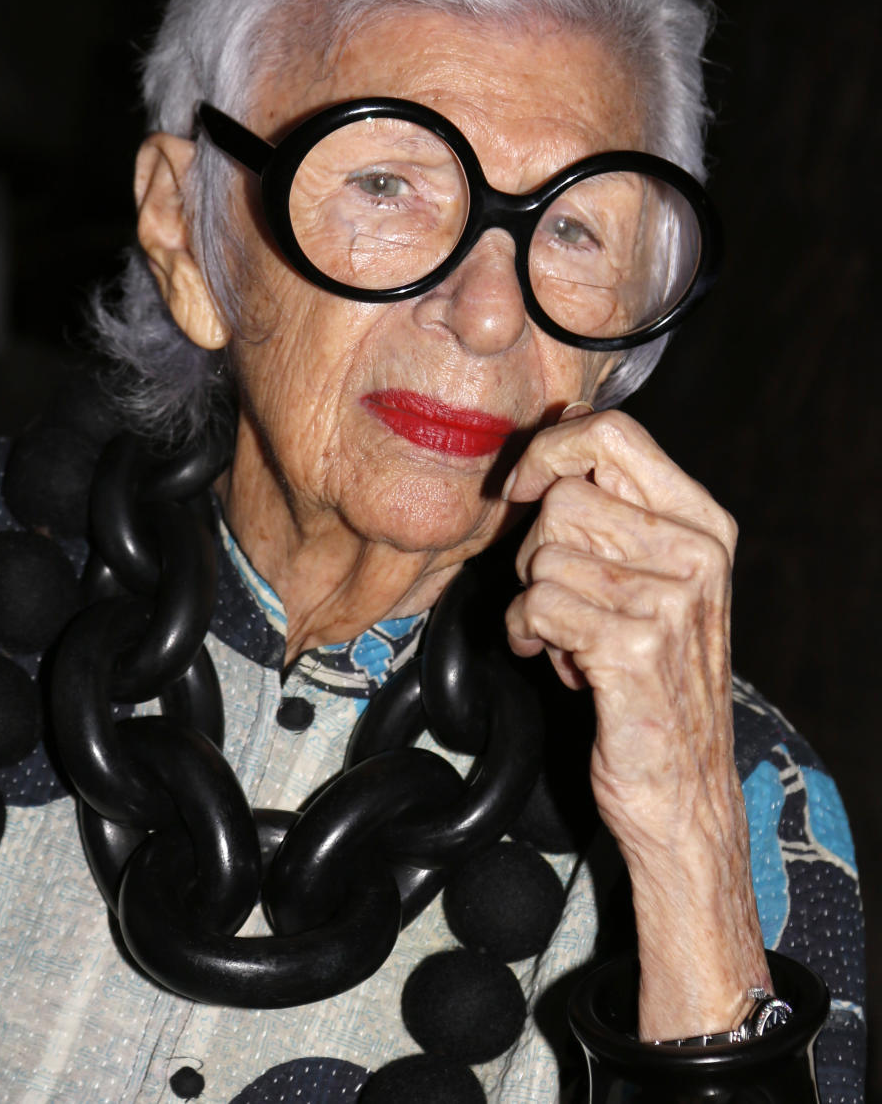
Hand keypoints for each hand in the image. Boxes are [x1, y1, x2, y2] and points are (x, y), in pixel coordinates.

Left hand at [503, 407, 769, 1039]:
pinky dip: (527, 633)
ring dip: (532, 600)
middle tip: (557, 598)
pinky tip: (557, 662)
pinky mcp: (636, 646)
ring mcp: (672, 598)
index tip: (520, 485)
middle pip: (564, 496)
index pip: (613, 433)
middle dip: (534, 548)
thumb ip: (611, 511)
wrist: (682, 791)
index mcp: (703, 522)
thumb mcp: (649, 579)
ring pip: (543, 553)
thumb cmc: (651, 680)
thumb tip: (550, 442)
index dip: (549, 449)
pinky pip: (538, 604)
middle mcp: (697, 551)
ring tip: (566, 638)